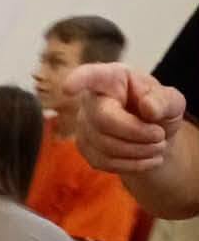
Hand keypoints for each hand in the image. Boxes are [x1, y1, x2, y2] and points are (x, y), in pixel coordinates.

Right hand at [64, 61, 186, 174]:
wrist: (154, 137)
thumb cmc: (159, 110)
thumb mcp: (172, 101)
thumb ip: (164, 101)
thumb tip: (148, 107)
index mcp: (112, 79)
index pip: (92, 76)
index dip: (79, 80)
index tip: (68, 87)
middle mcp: (91, 100)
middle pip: (103, 121)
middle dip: (136, 133)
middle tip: (160, 136)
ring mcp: (84, 125)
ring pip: (104, 145)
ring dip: (138, 151)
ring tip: (159, 147)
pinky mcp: (84, 147)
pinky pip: (104, 161)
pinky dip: (131, 164)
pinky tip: (148, 159)